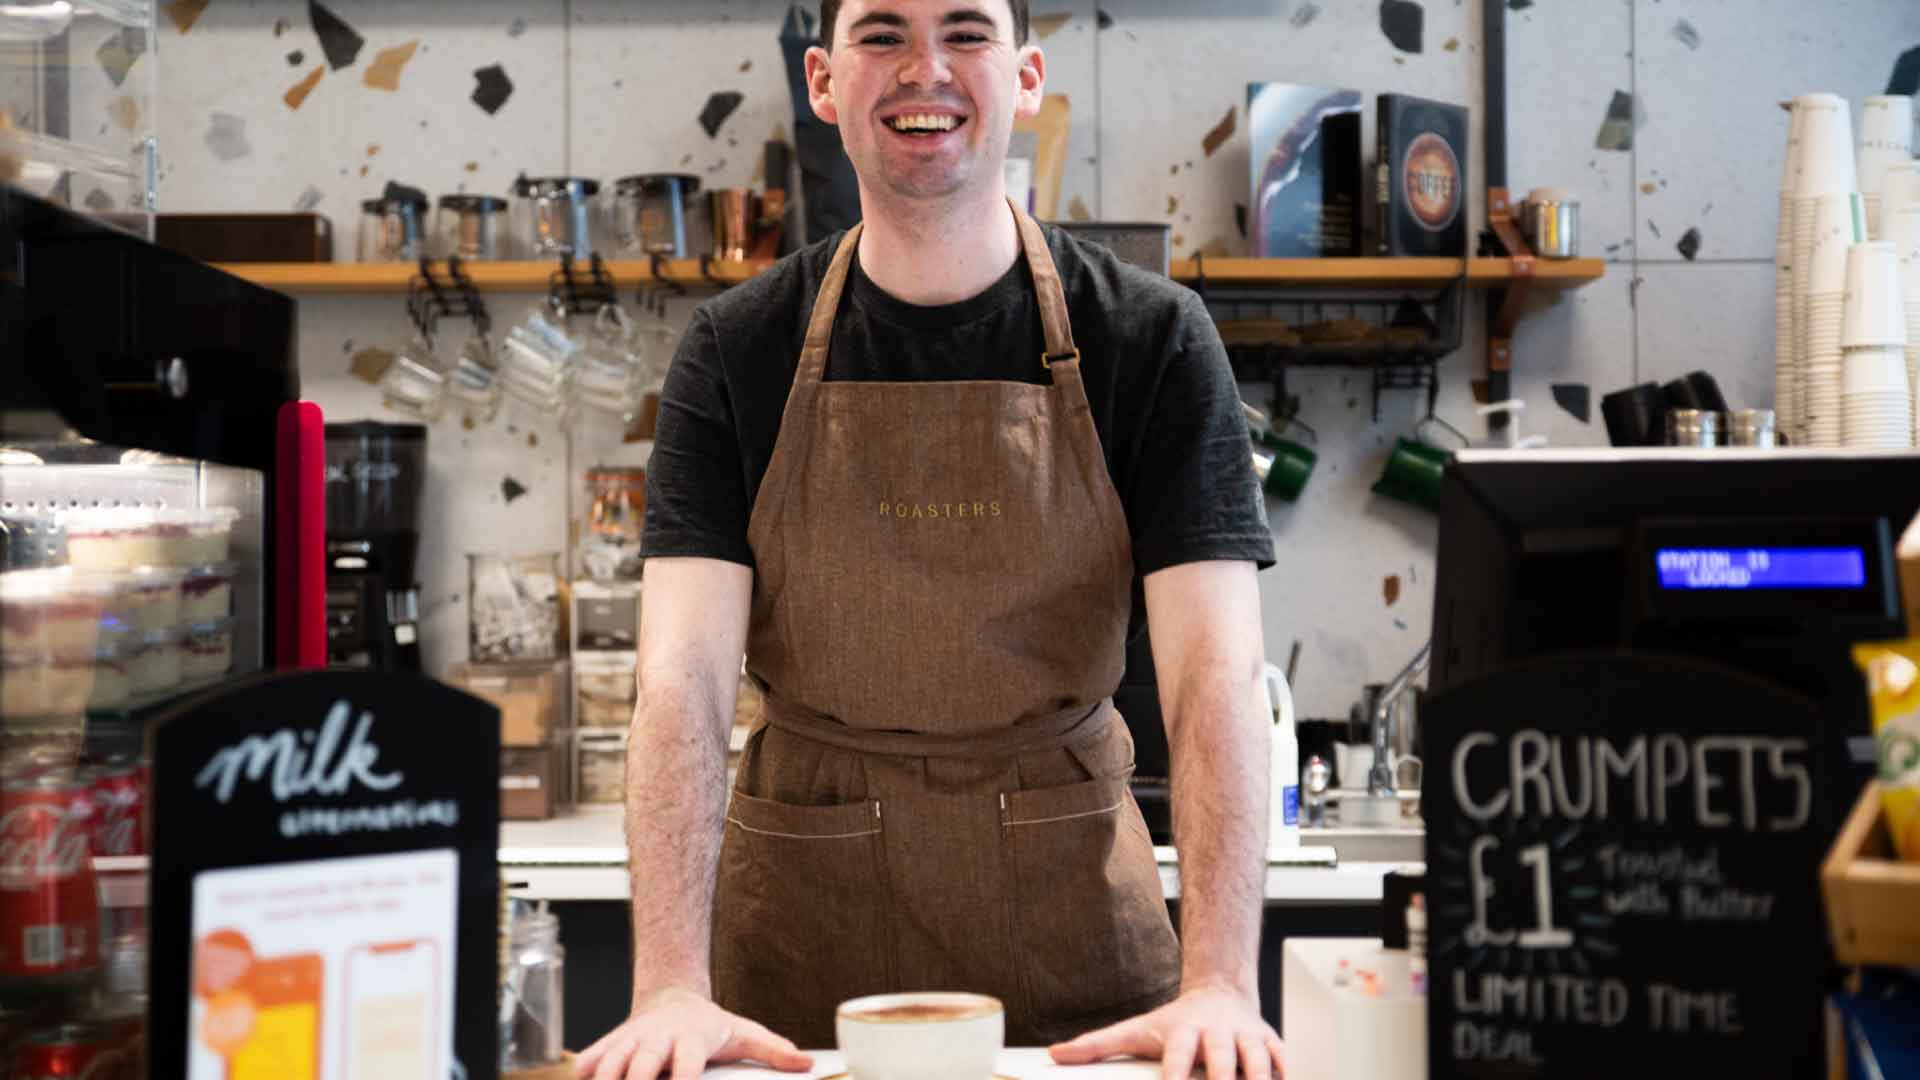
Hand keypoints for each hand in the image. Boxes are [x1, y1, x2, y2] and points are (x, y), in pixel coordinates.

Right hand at [575, 987, 812, 1079]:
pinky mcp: (611, 1042)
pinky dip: (585, 1074)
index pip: (687, 1061)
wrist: (673, 999)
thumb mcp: (744, 1033)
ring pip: (611, 1062)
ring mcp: (632, 1039)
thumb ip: (773, 1051)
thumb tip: (807, 1064)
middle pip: (642, 1065)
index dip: (683, 1079)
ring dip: (609, 1079)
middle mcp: (658, 1037)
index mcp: (692, 1037)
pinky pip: (589, 1060)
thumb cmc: (710, 1025)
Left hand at [1048, 981, 1283, 1079]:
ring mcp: (1246, 1038)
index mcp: (1184, 1031)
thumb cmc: (1175, 1022)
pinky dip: (1283, 1075)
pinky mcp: (1270, 1044)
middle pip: (1223, 1060)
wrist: (1219, 993)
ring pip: (1257, 1061)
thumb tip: (1056, 1055)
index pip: (1179, 1055)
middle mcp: (1217, 1033)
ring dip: (1257, 1078)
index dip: (1177, 1073)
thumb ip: (1097, 1045)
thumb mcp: (1136, 1030)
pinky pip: (1283, 1062)